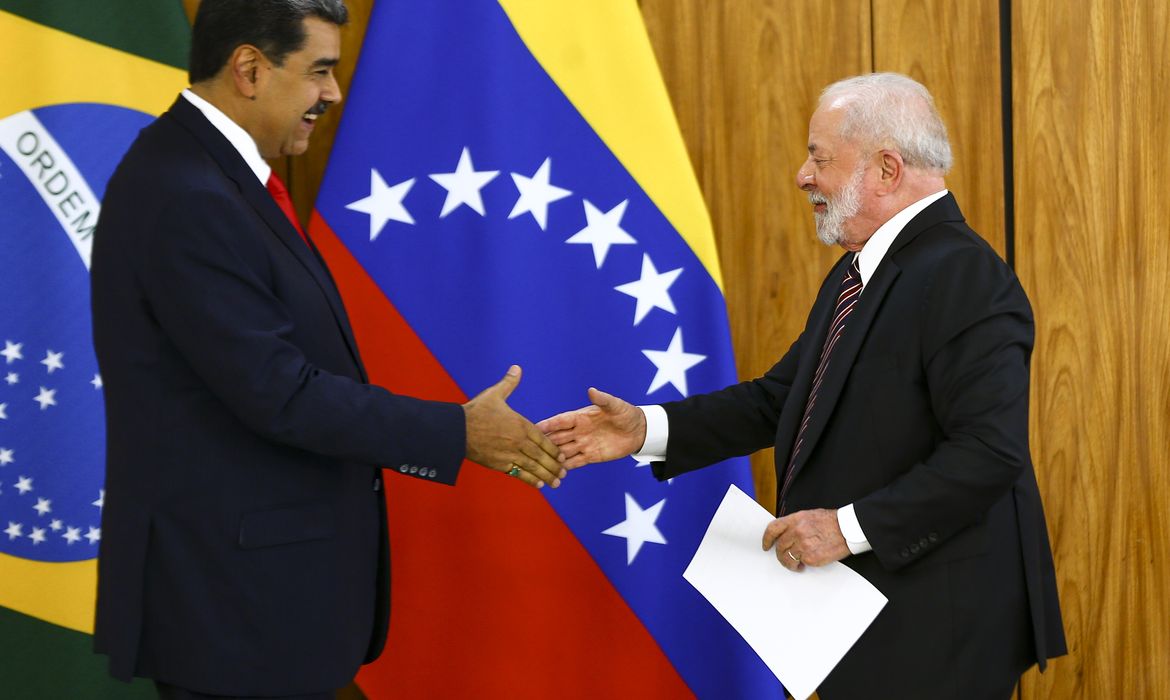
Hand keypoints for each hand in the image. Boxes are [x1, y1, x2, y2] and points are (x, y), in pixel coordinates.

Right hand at [463, 365, 565, 488]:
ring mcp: (510, 454)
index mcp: (520, 424)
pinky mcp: (499, 464)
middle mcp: (519, 441)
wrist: (457, 430)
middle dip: (554, 465)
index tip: (562, 456)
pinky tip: (538, 485)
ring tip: (556, 483)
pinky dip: (530, 480)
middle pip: (541, 455)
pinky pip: (519, 473)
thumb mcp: (494, 394)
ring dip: (546, 475)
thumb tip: (517, 368)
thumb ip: (509, 383)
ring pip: (533, 467)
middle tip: (563, 474)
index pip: (543, 438)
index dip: (554, 448)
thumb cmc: (476, 411)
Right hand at [536, 387, 646, 469]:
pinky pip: (575, 462)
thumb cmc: (626, 413)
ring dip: (553, 457)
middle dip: (545, 443)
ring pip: (563, 451)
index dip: (548, 424)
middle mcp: (578, 431)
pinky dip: (565, 467)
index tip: (534, 427)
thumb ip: (602, 399)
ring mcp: (583, 444)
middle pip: (557, 437)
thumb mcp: (615, 406)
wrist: (638, 431)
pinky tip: (555, 472)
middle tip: (530, 449)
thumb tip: (591, 390)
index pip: (560, 421)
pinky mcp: (590, 456)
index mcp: (580, 417)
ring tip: (540, 464)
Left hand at [761, 509, 850, 571]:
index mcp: (796, 519)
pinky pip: (800, 563)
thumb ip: (795, 524)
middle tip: (784, 558)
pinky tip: (804, 565)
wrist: (848, 529)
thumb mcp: (810, 516)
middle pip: (779, 546)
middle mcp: (797, 531)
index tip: (766, 545)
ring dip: (789, 563)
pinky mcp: (811, 557)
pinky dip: (801, 566)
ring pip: (787, 558)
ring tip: (795, 564)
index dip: (766, 538)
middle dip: (780, 554)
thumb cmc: (832, 522)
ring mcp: (804, 545)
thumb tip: (785, 534)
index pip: (773, 528)